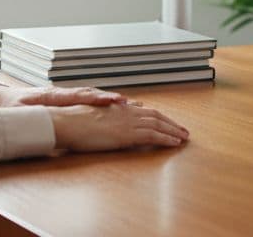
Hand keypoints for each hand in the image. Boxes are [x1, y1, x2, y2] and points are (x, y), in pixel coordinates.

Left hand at [0, 85, 125, 109]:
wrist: (3, 99)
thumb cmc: (10, 108)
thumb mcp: (16, 114)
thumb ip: (25, 116)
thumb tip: (29, 118)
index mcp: (50, 96)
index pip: (76, 96)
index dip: (93, 98)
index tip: (109, 100)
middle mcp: (61, 93)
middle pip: (89, 94)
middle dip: (108, 98)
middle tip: (127, 103)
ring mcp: (65, 95)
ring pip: (92, 95)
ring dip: (110, 100)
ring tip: (130, 104)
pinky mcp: (67, 100)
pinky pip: (89, 100)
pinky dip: (104, 102)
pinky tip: (118, 106)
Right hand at [49, 102, 189, 151]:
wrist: (68, 123)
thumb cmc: (75, 122)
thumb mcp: (94, 116)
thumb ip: (109, 115)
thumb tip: (118, 115)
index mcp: (119, 108)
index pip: (146, 111)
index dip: (160, 117)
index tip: (169, 122)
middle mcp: (127, 113)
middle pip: (156, 116)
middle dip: (171, 123)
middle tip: (184, 131)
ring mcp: (128, 123)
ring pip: (158, 125)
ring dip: (173, 131)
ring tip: (184, 138)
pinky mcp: (127, 134)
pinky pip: (153, 135)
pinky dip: (166, 139)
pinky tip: (175, 143)